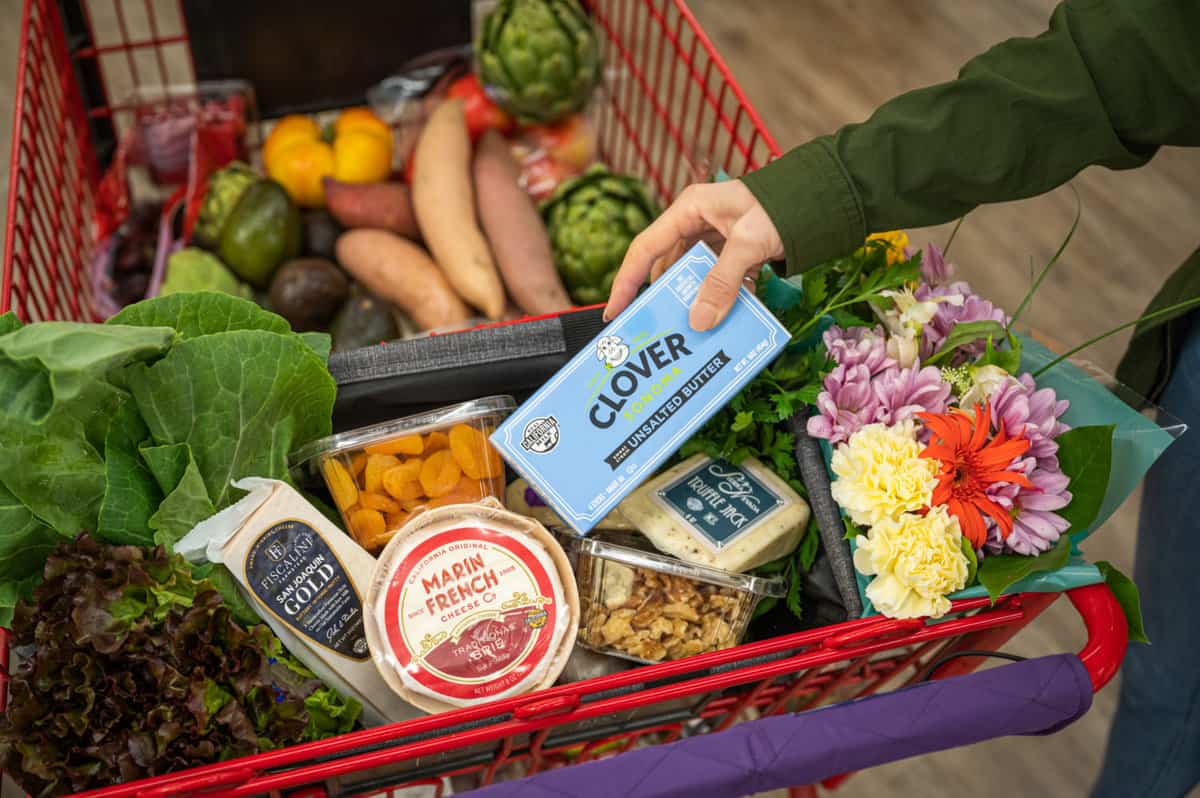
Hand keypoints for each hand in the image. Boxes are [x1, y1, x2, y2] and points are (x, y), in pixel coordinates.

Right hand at [604, 180, 783, 330]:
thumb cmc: (782, 206)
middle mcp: (695, 222)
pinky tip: (728, 318)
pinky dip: (721, 298)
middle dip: (662, 298)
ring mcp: (713, 237)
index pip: (644, 249)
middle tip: (652, 329)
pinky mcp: (732, 251)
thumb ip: (723, 281)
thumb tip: (699, 322)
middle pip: (666, 266)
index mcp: (688, 210)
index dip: (625, 282)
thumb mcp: (749, 242)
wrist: (822, 196)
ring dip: (694, 302)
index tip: (614, 313)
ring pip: (692, 276)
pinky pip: (717, 280)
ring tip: (690, 332)